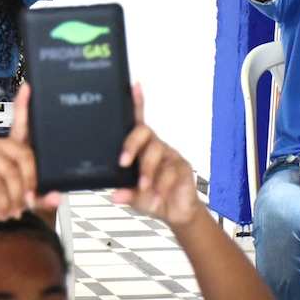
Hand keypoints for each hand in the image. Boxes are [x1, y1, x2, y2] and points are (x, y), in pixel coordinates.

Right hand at [0, 85, 55, 242]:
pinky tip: (3, 208)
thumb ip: (41, 196)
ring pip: (13, 173)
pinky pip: (0, 183)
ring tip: (13, 209)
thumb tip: (57, 196)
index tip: (28, 88)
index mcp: (11, 150)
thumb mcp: (25, 199)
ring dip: (16, 197)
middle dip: (29, 182)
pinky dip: (5, 202)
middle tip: (27, 201)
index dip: (24, 105)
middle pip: (25, 155)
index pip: (19, 123)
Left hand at [113, 83, 198, 226]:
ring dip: (147, 172)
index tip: (133, 86)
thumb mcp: (131, 194)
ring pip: (156, 153)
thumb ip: (124, 192)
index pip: (137, 120)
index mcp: (141, 147)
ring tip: (142, 188)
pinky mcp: (182, 167)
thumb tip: (116, 194)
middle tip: (123, 162)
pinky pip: (170, 172)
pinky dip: (161, 188)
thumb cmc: (149, 195)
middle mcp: (155, 146)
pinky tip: (156, 198)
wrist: (174, 213)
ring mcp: (170, 155)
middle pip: (144, 132)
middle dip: (131, 145)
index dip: (136, 101)